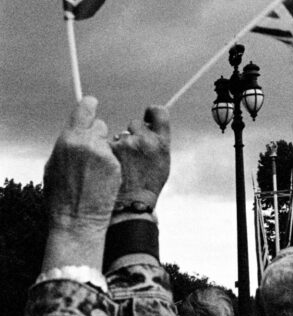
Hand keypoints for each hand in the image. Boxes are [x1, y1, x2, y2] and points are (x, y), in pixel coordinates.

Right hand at [42, 97, 121, 269]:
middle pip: (99, 125)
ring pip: (113, 140)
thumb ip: (68, 145)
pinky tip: (110, 176)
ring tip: (100, 170)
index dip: (89, 106)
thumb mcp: (56, 165)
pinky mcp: (117, 164)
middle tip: (94, 153)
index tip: (93, 102)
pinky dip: (117, 162)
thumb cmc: (62, 195)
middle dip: (99, 135)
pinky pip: (119, 156)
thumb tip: (76, 132)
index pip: (84, 110)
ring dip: (110, 149)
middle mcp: (87, 143)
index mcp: (68, 140)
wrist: (77, 219)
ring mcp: (104, 153)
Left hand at [109, 106, 169, 220]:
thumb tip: (146, 123)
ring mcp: (125, 144)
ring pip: (119, 135)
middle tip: (133, 153)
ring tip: (124, 165)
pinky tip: (113, 167)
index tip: (147, 114)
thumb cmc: (149, 183)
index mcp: (161, 142)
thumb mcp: (162, 161)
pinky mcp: (108, 151)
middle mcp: (145, 140)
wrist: (131, 204)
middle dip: (132, 134)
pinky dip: (108, 153)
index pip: (159, 112)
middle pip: (135, 124)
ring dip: (119, 145)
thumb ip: (156, 140)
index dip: (152, 112)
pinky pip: (107, 145)